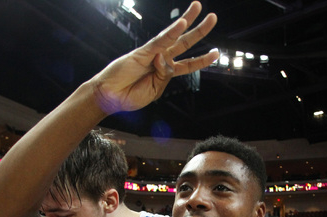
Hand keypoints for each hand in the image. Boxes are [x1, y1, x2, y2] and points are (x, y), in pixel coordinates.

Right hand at [91, 1, 217, 114]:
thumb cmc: (130, 96)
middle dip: (200, 31)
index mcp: (165, 74)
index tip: (216, 53)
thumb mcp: (155, 92)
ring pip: (174, 35)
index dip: (202, 59)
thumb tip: (165, 57)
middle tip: (213, 17)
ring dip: (188, 21)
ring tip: (199, 6)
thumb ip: (164, 75)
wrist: (110, 98)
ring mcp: (152, 54)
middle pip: (185, 43)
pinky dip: (171, 32)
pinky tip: (182, 23)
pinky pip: (160, 41)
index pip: (188, 64)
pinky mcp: (142, 51)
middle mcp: (161, 60)